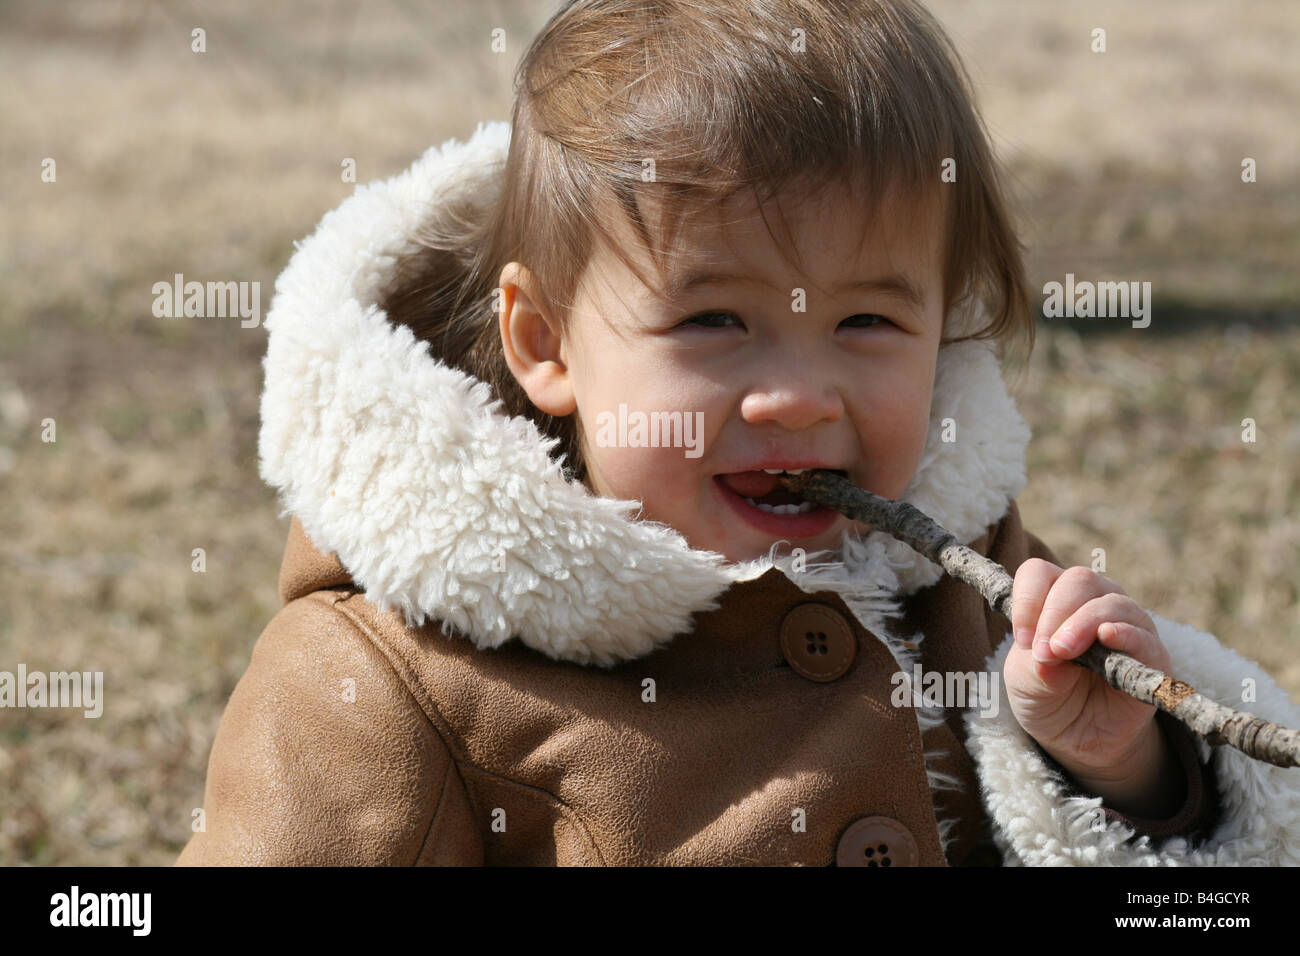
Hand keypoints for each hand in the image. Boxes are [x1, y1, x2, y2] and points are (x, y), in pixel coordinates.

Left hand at [1006, 560, 1177, 814]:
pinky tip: (1108, 637)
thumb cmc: (1047, 694)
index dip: (1027, 598)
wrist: (1079, 737)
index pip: (1040, 573)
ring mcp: (1127, 625)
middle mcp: (1094, 602)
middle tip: (1044, 649)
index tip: (1021, 638)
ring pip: (1112, 603)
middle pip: (1079, 580)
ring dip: (1083, 623)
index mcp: (1055, 598)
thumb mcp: (1026, 680)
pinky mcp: (1152, 655)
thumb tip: (1051, 652)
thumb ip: (1033, 663)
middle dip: (1056, 611)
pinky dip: (1126, 634)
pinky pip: (1144, 636)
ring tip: (1062, 652)